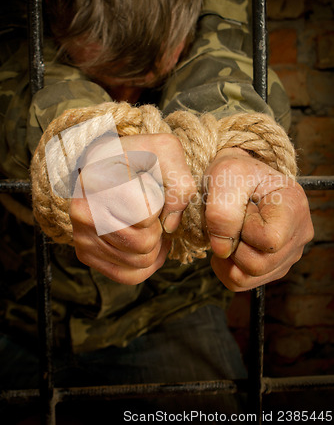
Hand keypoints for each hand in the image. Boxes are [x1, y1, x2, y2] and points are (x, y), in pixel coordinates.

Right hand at [70, 133, 195, 284]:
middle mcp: (83, 211)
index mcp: (98, 182)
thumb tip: (170, 226)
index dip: (159, 204)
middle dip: (158, 229)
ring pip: (138, 263)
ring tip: (150, 224)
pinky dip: (146, 265)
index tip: (150, 188)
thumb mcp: (164, 151)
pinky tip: (148, 243)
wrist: (105, 161)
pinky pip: (127, 276)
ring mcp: (81, 235)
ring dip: (155, 247)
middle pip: (143, 245)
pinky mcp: (85, 252)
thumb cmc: (137, 155)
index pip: (145, 215)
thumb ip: (178, 182)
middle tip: (153, 210)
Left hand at [204, 148, 313, 290]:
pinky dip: (226, 266)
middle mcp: (299, 234)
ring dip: (228, 257)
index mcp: (294, 206)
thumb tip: (223, 250)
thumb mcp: (225, 177)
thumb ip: (222, 211)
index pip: (269, 240)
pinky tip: (229, 243)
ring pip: (248, 278)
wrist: (234, 178)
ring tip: (231, 230)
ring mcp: (288, 254)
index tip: (242, 208)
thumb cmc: (234, 173)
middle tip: (232, 219)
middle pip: (258, 265)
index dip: (244, 229)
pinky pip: (242, 282)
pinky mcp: (273, 267)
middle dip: (233, 244)